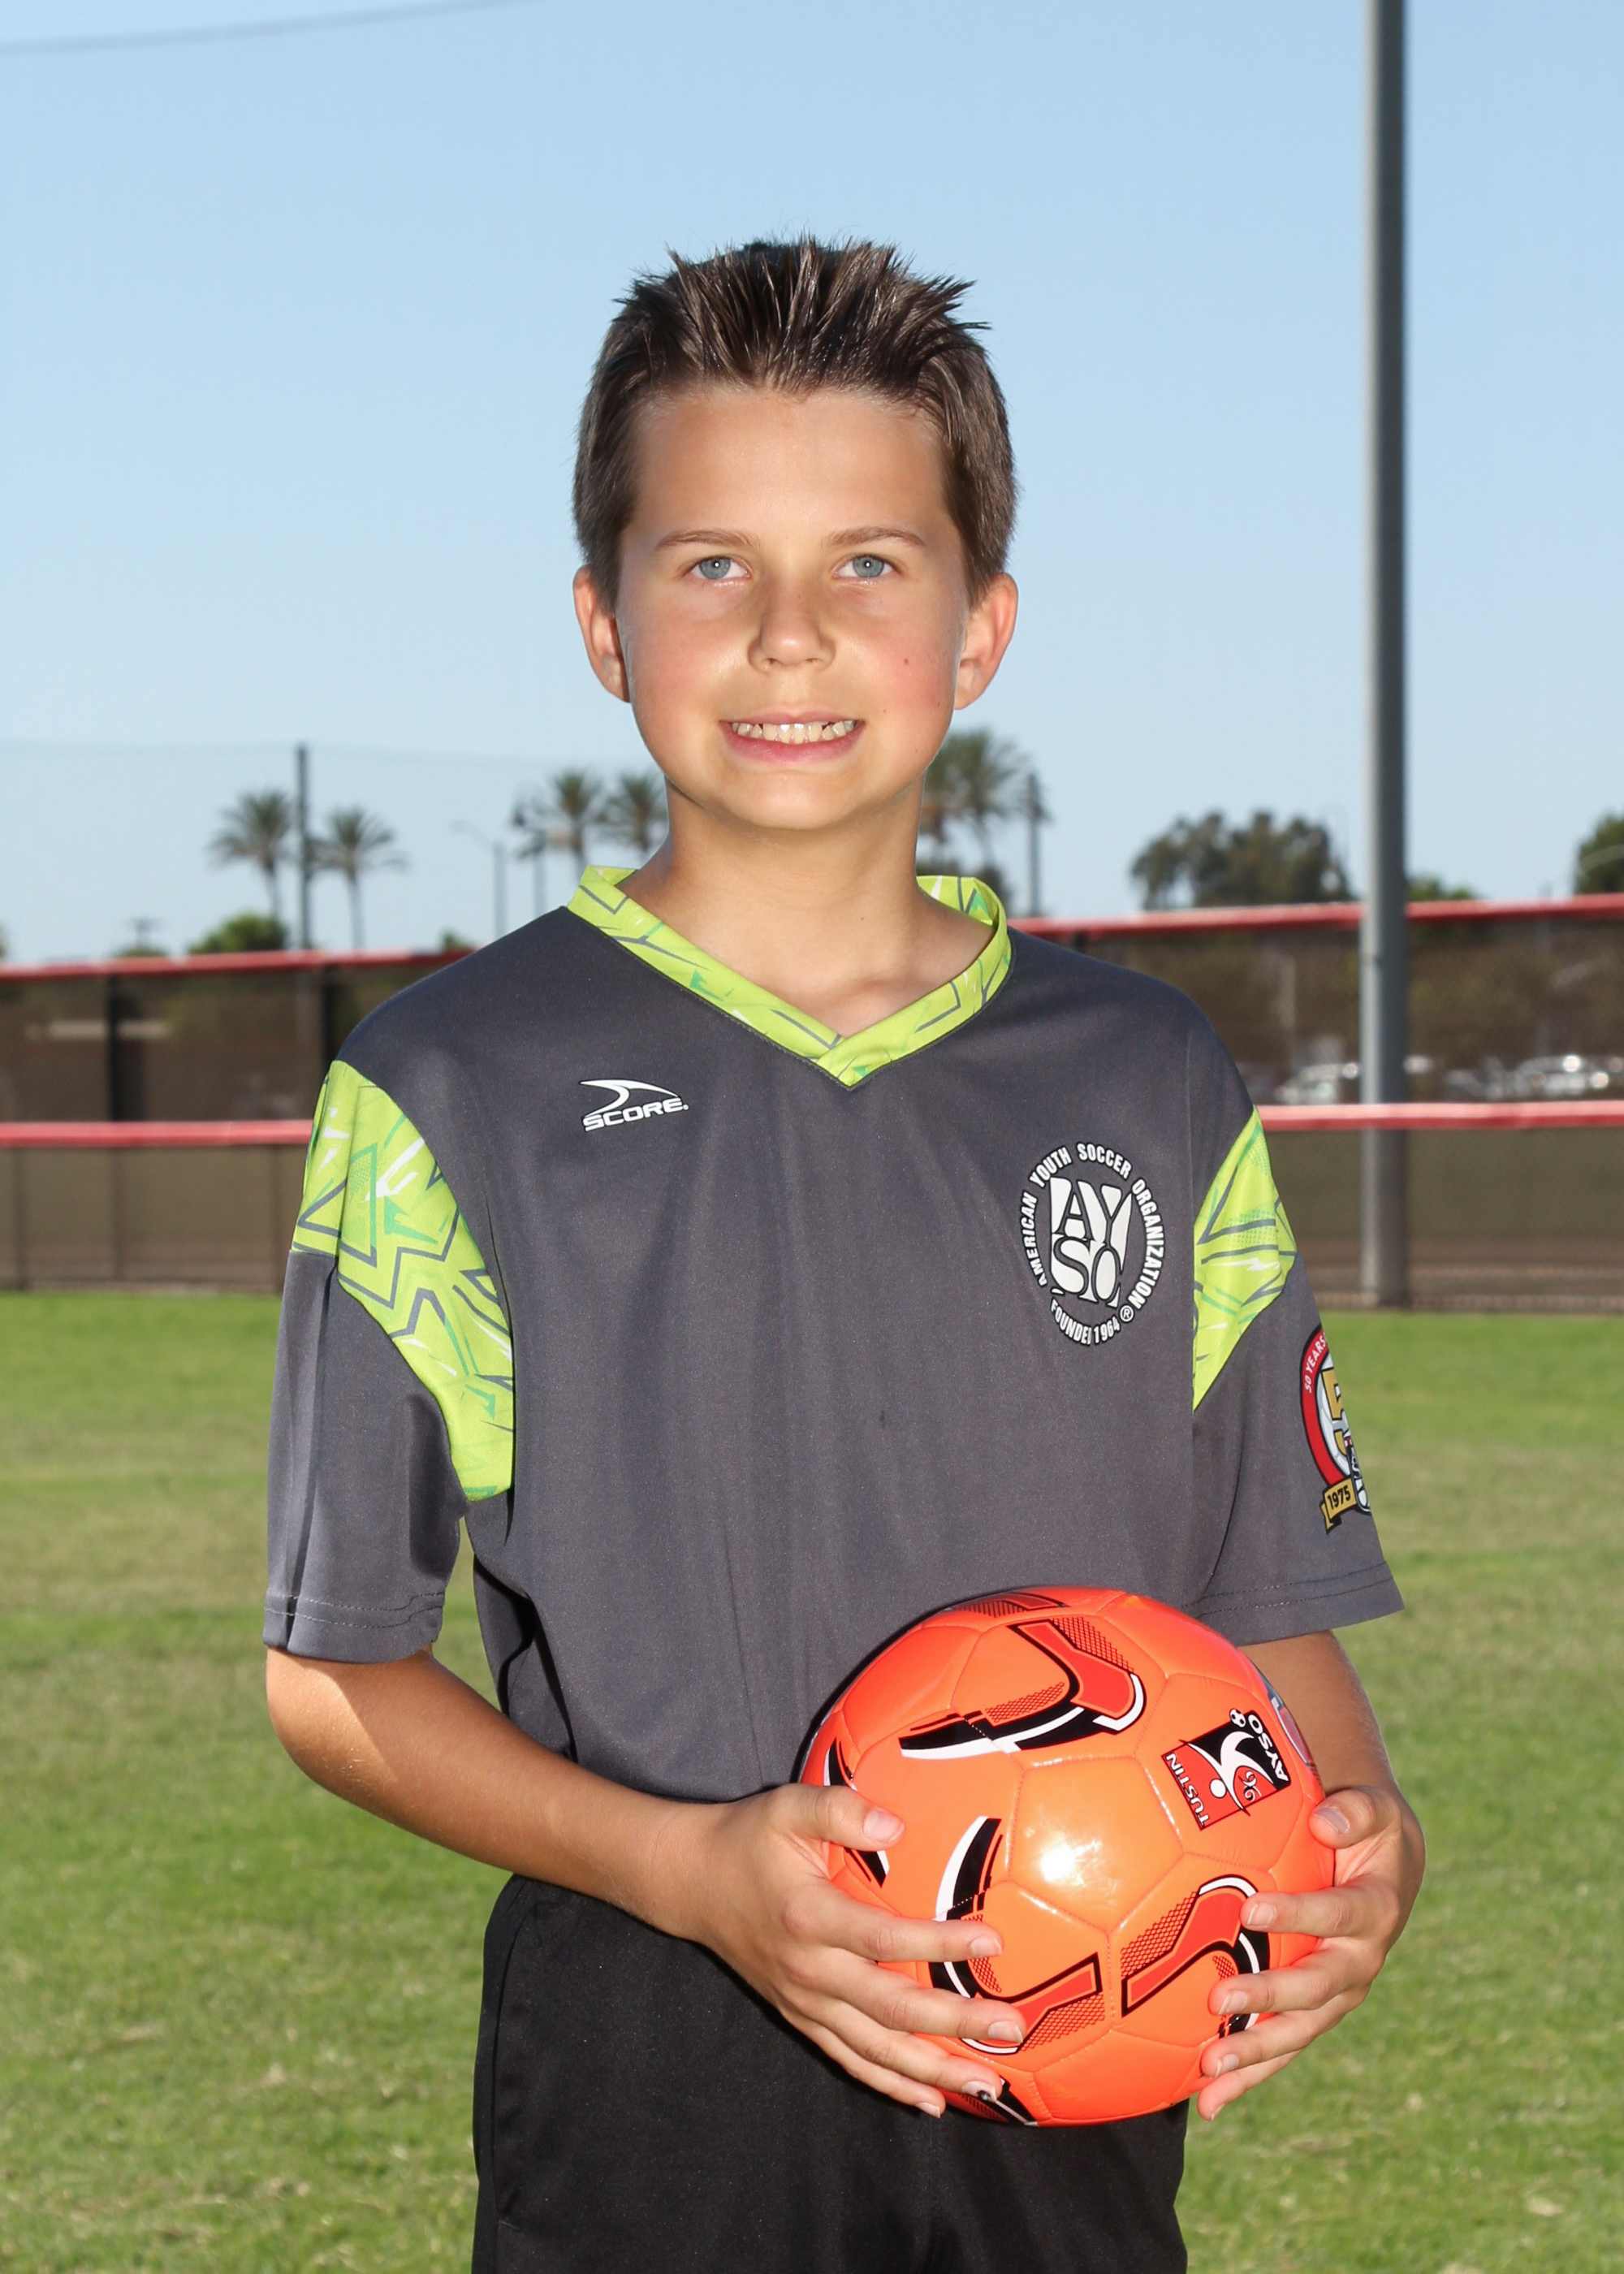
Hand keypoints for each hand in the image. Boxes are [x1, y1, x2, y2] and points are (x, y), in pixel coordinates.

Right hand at [656, 1783, 1027, 2116]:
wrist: (692, 1882)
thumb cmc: (749, 1838)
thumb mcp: (788, 1806)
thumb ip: (840, 1810)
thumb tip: (897, 1824)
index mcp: (810, 1917)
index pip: (885, 1939)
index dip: (940, 1945)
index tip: (994, 1944)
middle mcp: (809, 1970)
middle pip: (891, 2007)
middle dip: (955, 2023)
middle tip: (1011, 2029)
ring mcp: (804, 2001)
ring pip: (876, 2047)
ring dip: (933, 2067)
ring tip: (987, 2081)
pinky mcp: (800, 2016)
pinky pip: (851, 2058)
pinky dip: (891, 2083)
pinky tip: (931, 2102)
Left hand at [1195, 1780, 1424, 2119]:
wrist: (1386, 1870)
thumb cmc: (1367, 1830)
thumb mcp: (1374, 1809)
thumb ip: (1356, 1810)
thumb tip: (1325, 1819)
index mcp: (1373, 1913)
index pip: (1336, 1915)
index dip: (1299, 1914)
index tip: (1251, 1908)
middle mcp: (1358, 1964)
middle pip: (1316, 1989)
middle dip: (1269, 1997)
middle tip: (1219, 1997)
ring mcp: (1336, 1997)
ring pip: (1297, 2032)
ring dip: (1255, 2053)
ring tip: (1208, 2068)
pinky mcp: (1313, 2015)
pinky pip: (1281, 2048)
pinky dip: (1247, 2077)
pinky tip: (1208, 2101)